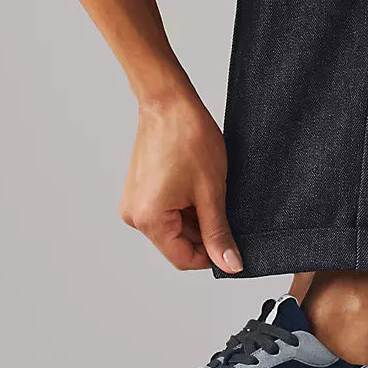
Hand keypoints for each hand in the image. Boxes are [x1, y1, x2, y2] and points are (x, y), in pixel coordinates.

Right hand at [119, 76, 242, 272]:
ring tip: (208, 192)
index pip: (183, 259)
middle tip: (223, 209)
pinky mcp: (139, 192)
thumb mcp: (211, 192)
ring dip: (196, 218)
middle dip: (204, 234)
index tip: (232, 247)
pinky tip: (197, 188)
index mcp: (149, 219)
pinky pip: (166, 212)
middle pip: (177, 244)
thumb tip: (230, 264)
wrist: (169, 102)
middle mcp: (134, 216)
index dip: (211, 257)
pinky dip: (185, 207)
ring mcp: (134, 203)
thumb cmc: (188, 138)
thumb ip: (219, 233)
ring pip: (174, 228)